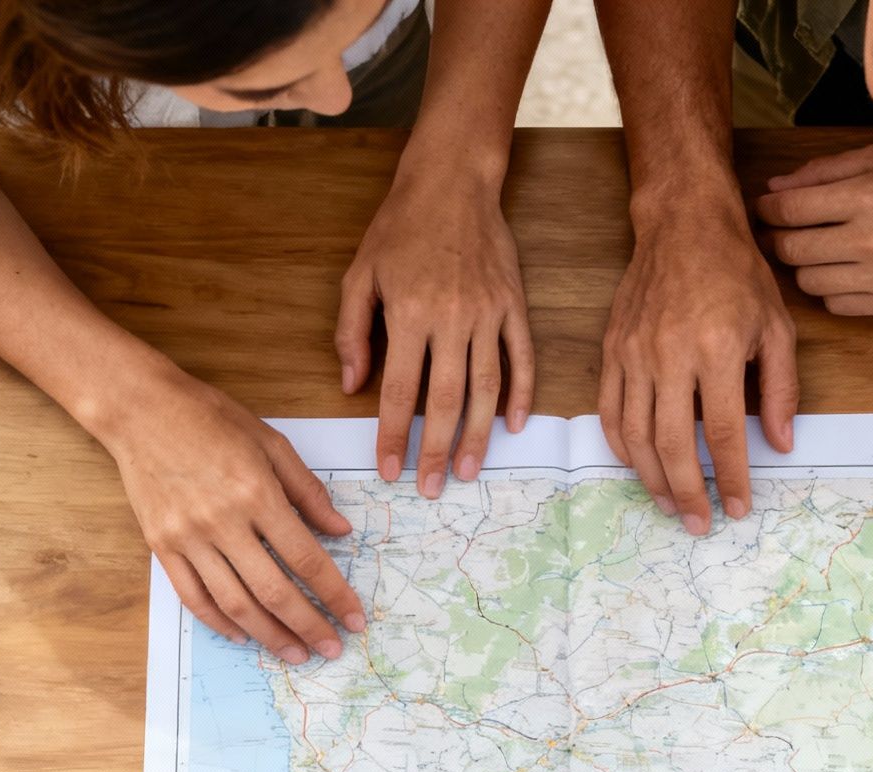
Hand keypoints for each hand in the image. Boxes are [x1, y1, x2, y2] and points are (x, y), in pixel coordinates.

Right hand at [103, 366, 365, 663]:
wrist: (140, 409)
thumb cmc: (209, 417)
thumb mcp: (271, 442)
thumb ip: (308, 491)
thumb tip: (341, 531)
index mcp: (257, 494)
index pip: (306, 558)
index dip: (334, 594)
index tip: (354, 618)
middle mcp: (223, 522)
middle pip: (273, 591)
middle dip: (308, 626)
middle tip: (332, 649)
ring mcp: (188, 538)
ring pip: (234, 603)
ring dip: (268, 635)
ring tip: (295, 653)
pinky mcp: (161, 546)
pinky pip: (193, 596)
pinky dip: (219, 622)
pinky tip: (242, 635)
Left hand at [336, 164, 533, 497]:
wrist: (453, 182)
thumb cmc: (400, 228)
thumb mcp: (360, 274)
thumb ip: (352, 331)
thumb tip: (350, 384)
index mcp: (410, 313)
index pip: (399, 391)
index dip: (393, 435)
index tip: (389, 469)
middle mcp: (452, 318)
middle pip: (447, 400)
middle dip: (438, 450)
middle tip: (433, 488)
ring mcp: (489, 313)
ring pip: (487, 387)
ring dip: (479, 435)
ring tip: (471, 470)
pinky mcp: (514, 305)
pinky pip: (522, 359)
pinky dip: (522, 395)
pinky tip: (514, 426)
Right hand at [599, 196, 797, 535]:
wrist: (683, 225)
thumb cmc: (736, 273)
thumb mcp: (776, 327)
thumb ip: (781, 389)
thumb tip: (782, 444)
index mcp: (715, 349)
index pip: (724, 432)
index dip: (732, 477)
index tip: (738, 507)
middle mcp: (669, 354)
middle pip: (673, 443)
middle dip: (687, 491)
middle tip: (699, 523)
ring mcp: (634, 353)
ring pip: (635, 435)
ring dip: (652, 478)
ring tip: (670, 504)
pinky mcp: (612, 349)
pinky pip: (609, 411)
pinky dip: (622, 446)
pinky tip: (639, 466)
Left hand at [757, 144, 872, 314]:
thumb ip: (825, 173)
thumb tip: (774, 189)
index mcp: (867, 195)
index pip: (788, 209)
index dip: (767, 209)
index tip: (766, 208)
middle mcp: (871, 239)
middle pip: (791, 249)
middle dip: (779, 238)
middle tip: (783, 231)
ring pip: (809, 281)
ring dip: (806, 266)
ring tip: (819, 250)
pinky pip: (837, 306)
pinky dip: (833, 290)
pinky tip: (846, 272)